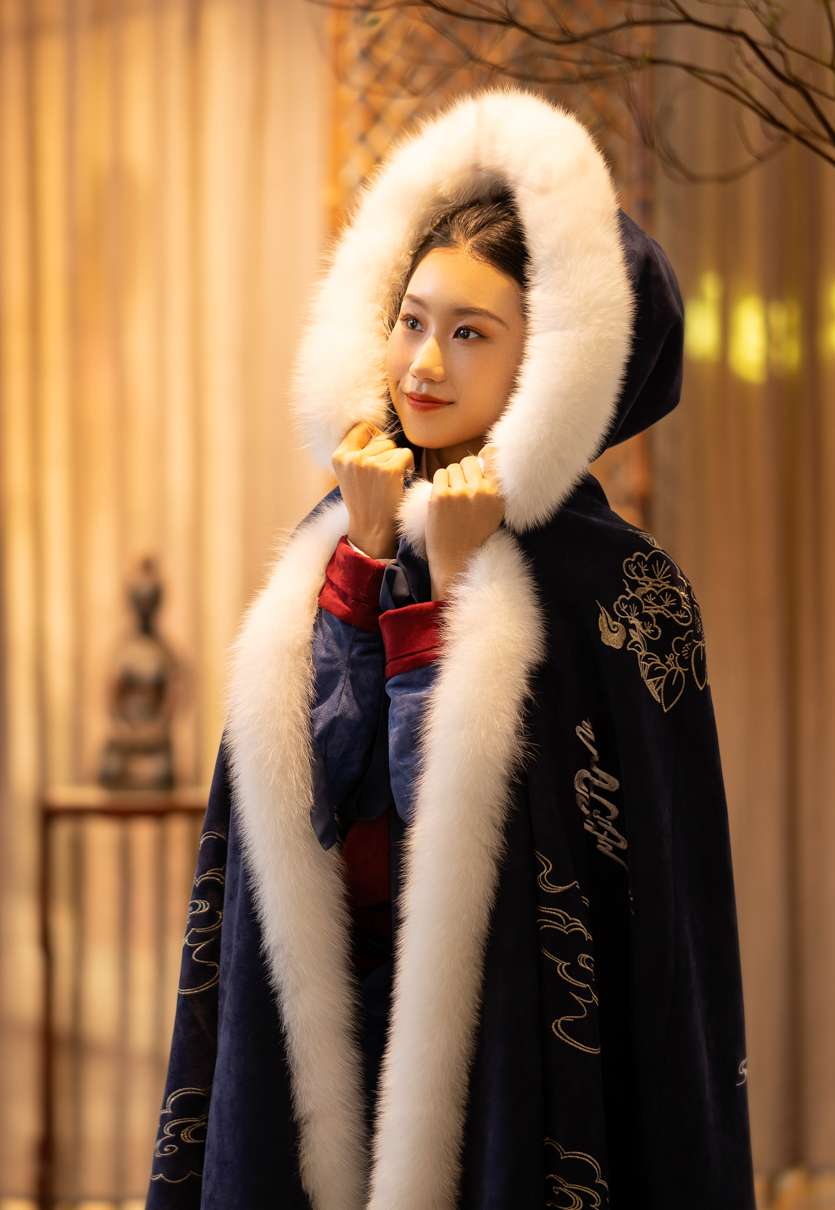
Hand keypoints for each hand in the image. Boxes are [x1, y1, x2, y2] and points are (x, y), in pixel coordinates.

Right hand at [331, 420, 414, 558]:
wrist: (371, 529)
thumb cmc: (364, 501)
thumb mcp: (349, 474)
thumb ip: (356, 452)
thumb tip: (374, 429)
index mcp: (338, 456)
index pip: (361, 428)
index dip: (373, 438)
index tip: (377, 454)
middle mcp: (352, 458)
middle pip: (381, 438)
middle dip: (386, 454)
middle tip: (381, 478)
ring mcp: (370, 464)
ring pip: (394, 447)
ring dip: (396, 462)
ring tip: (387, 482)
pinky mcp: (388, 471)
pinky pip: (406, 455)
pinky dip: (408, 466)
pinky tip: (400, 480)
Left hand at [425, 443, 503, 599]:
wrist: (457, 559)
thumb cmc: (474, 536)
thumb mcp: (494, 512)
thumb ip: (492, 487)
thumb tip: (487, 455)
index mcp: (497, 494)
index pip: (493, 457)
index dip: (487, 453)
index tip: (483, 458)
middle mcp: (480, 490)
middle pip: (469, 461)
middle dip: (464, 471)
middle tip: (461, 489)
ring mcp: (460, 492)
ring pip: (453, 468)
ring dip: (450, 478)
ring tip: (452, 498)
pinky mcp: (441, 496)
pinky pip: (440, 474)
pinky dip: (440, 483)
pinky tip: (443, 499)